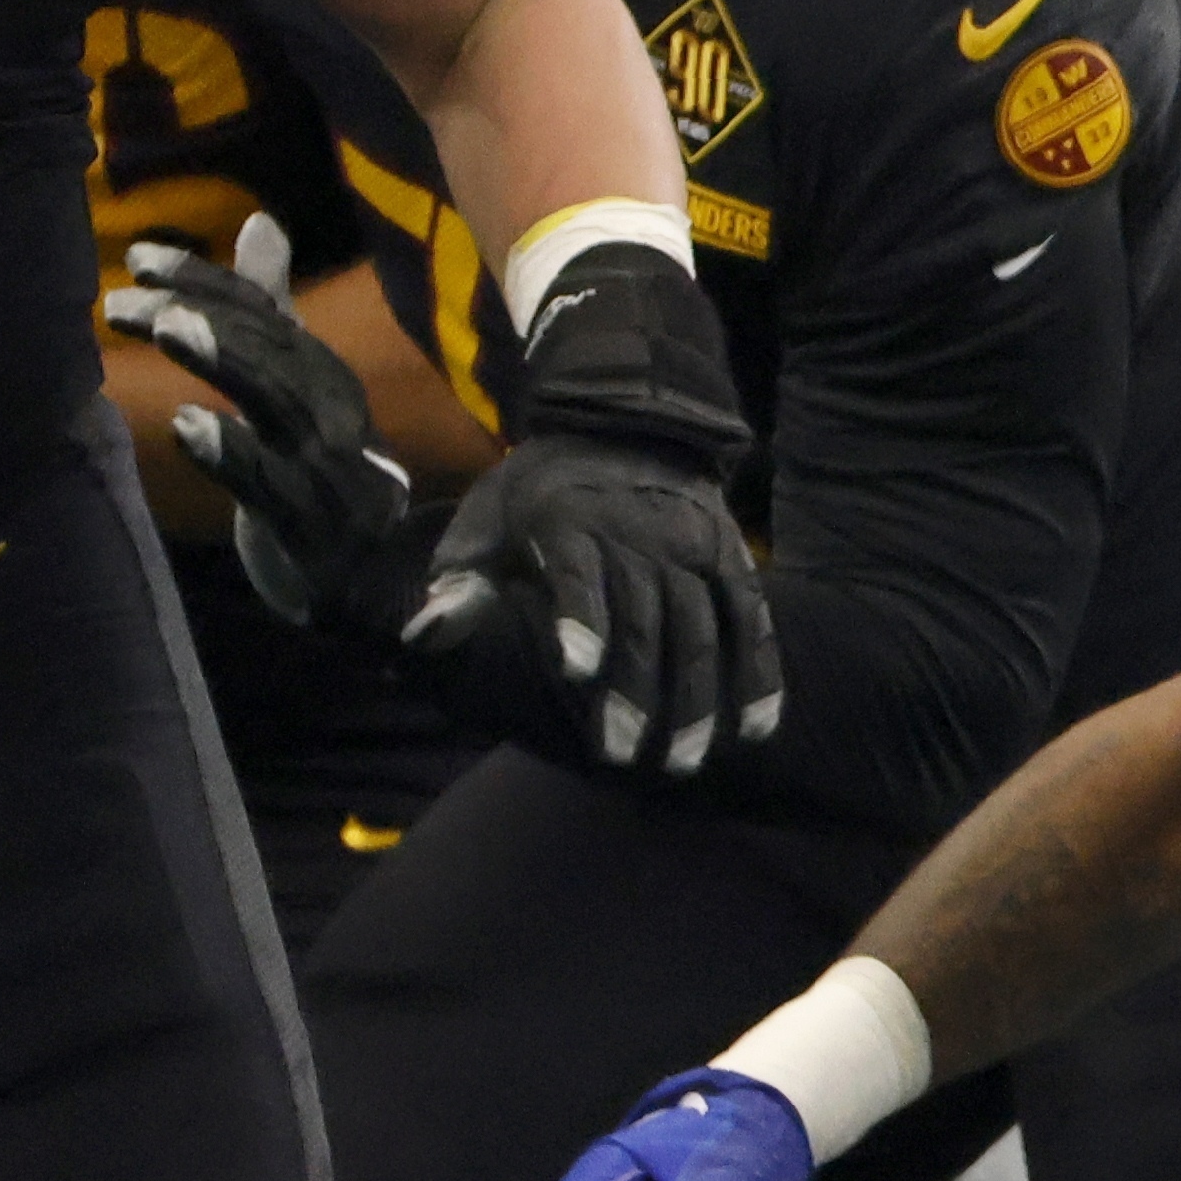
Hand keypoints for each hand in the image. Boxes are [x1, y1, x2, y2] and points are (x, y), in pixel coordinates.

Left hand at [121, 212, 413, 626]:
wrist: (396, 596)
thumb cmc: (329, 488)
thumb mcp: (297, 395)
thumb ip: (274, 315)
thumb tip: (260, 223)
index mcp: (330, 388)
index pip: (273, 319)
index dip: (209, 282)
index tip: (139, 257)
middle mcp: (341, 424)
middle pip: (281, 355)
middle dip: (208, 317)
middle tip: (130, 297)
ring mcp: (336, 480)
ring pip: (286, 409)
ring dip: (228, 364)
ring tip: (165, 329)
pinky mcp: (323, 540)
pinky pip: (280, 491)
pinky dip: (239, 456)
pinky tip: (187, 426)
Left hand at [409, 430, 781, 774]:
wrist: (629, 421)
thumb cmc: (541, 488)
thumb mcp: (486, 516)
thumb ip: (458, 580)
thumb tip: (421, 636)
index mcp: (570, 520)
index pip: (578, 574)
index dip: (581, 620)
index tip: (575, 671)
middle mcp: (639, 534)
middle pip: (644, 617)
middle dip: (635, 688)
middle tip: (620, 754)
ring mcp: (693, 548)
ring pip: (701, 627)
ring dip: (695, 697)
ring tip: (682, 760)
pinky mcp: (732, 559)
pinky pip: (752, 619)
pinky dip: (759, 672)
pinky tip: (757, 728)